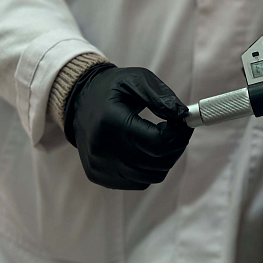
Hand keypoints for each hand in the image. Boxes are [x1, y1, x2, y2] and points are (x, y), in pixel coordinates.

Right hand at [64, 64, 192, 189]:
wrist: (78, 102)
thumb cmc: (111, 88)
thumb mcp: (136, 80)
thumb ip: (161, 96)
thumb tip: (183, 116)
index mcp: (110, 122)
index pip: (157, 142)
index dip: (178, 135)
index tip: (184, 124)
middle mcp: (102, 149)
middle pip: (158, 162)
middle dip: (176, 146)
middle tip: (178, 131)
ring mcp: (100, 166)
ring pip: (152, 176)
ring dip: (164, 159)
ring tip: (160, 139)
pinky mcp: (99, 176)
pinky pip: (139, 182)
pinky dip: (149, 169)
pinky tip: (144, 150)